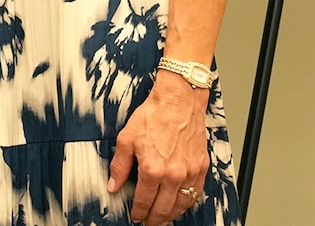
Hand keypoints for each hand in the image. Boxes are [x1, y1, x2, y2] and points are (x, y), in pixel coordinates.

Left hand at [107, 77, 208, 223]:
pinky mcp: (201, 167)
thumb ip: (120, 165)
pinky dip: (188, 202)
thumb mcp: (126, 138)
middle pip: (164, 209)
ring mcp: (190, 172)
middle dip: (154, 220)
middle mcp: (173, 175)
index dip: (138, 212)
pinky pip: (196, 193)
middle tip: (148, 223)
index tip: (135, 216)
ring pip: (182, 205)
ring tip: (163, 218)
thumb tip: (113, 184)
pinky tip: (181, 203)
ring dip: (172, 215)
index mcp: (153, 169)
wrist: (179, 101)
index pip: (144, 201)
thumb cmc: (155, 115)